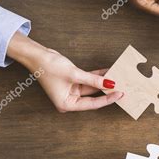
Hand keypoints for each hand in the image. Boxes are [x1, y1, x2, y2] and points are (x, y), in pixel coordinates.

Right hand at [7, 32, 122, 111]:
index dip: (107, 99)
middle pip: (93, 96)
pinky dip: (97, 76)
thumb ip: (93, 80)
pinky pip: (88, 80)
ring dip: (103, 82)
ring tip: (118, 78)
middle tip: (122, 87)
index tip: (119, 94)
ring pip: (92, 87)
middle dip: (107, 90)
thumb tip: (110, 83)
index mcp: (67, 104)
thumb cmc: (48, 67)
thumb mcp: (74, 74)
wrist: (36, 55)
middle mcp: (69, 99)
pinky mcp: (73, 81)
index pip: (92, 104)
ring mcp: (71, 90)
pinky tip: (108, 72)